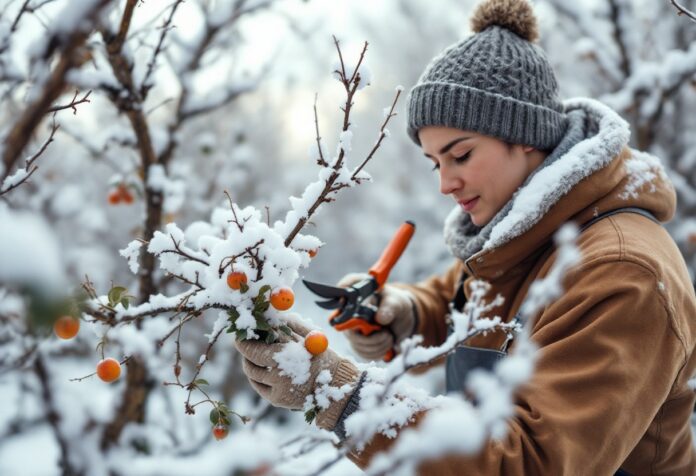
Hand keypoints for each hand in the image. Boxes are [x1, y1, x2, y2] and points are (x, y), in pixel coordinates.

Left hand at [234, 318, 359, 429]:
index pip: (252, 349)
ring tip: (255, 354)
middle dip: (245, 350)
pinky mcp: (277, 400)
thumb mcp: (307, 336)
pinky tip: (262, 368)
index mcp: (286, 356)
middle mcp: (279, 375)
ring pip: (252, 374)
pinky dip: (256, 376)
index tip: (240, 334)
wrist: (334, 385)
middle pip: (249, 361)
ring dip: (249, 362)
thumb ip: (287, 325)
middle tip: (244, 342)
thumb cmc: (320, 356)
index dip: (243, 341)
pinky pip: (258, 386)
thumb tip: (267, 315)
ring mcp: (277, 390)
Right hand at [337, 273, 416, 360]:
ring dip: (378, 344)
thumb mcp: (396, 301)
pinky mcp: (357, 343)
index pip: (339, 297)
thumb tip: (380, 318)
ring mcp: (351, 329)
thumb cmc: (396, 303)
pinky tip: (385, 342)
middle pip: (348, 330)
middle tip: (385, 332)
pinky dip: (379, 351)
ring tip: (388, 335)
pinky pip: (364, 353)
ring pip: (358, 345)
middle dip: (371, 337)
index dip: (344, 308)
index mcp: (355, 294)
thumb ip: (390, 307)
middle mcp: (348, 313)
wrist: (402, 319)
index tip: (361, 318)